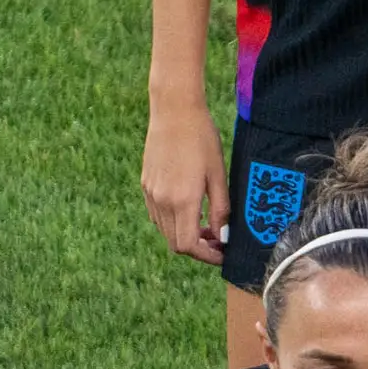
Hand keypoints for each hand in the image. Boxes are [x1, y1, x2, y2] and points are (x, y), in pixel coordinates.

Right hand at [142, 100, 226, 264]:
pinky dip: (173, 222)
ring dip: (184, 235)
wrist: (174, 112)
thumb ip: (220, 209)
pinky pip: (157, 215)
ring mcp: (150, 193)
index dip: (206, 256)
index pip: (187, 245)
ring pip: (164, 230)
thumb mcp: (218, 175)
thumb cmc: (202, 140)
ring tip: (207, 227)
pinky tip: (190, 211)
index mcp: (182, 200)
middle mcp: (162, 201)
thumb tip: (222, 235)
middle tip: (218, 242)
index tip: (222, 254)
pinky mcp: (145, 184)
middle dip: (198, 248)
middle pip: (174, 242)